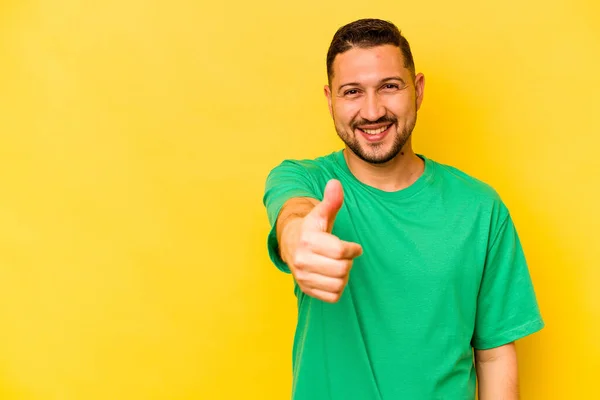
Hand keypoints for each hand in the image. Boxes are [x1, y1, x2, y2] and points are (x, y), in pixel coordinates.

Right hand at [281, 179, 362, 302]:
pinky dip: (337, 288)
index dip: (353, 249)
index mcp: (308, 240)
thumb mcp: (321, 213)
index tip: (354, 248)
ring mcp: (303, 276)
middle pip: (342, 269)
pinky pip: (333, 297)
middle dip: (348, 262)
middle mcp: (302, 260)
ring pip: (339, 284)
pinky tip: (333, 276)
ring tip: (338, 266)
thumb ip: (331, 200)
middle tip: (345, 257)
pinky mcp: (306, 289)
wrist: (291, 244)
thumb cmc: (312, 229)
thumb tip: (335, 183)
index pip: (340, 251)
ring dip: (344, 275)